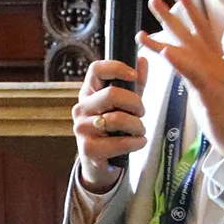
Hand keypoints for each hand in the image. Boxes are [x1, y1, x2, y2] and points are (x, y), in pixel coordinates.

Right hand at [71, 53, 149, 191]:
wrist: (100, 162)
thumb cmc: (113, 129)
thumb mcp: (125, 105)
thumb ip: (135, 84)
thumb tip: (143, 60)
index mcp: (88, 92)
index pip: (96, 69)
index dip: (117, 67)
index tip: (133, 75)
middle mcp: (81, 108)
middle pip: (111, 94)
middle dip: (135, 103)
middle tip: (142, 112)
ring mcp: (82, 128)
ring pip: (117, 119)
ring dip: (137, 126)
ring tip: (140, 131)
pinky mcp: (88, 148)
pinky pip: (119, 142)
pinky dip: (136, 142)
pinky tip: (139, 142)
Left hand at [142, 0, 223, 147]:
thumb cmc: (220, 113)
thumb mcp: (203, 87)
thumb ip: (192, 70)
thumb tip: (177, 57)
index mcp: (214, 61)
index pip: (201, 31)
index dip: (190, 11)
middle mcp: (215, 62)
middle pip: (192, 32)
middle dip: (175, 12)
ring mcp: (213, 74)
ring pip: (189, 46)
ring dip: (170, 27)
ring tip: (155, 13)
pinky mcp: (209, 90)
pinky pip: (192, 72)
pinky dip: (179, 60)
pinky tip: (166, 51)